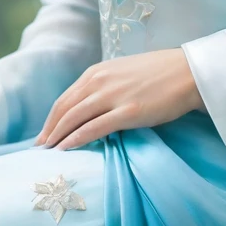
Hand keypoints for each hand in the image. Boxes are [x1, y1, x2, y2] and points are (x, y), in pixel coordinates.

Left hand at [36, 48, 204, 150]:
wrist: (187, 72)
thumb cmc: (158, 74)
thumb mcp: (123, 73)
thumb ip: (104, 85)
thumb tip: (88, 106)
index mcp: (98, 71)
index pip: (65, 98)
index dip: (51, 119)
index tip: (43, 135)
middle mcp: (101, 81)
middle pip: (64, 109)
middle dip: (49, 130)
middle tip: (38, 149)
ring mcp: (114, 96)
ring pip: (74, 118)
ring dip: (58, 137)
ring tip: (48, 154)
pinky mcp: (128, 111)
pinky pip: (95, 127)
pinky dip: (76, 139)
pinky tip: (67, 150)